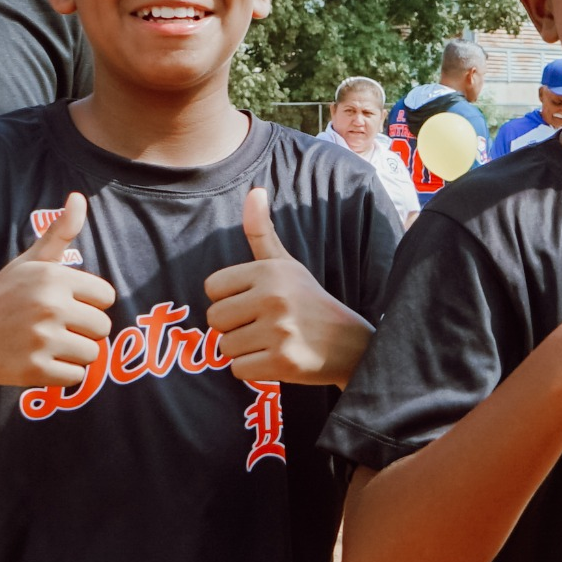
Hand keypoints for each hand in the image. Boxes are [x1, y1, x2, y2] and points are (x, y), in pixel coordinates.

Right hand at [0, 193, 115, 386]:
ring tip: (43, 344)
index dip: (88, 304)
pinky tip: (37, 361)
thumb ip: (60, 232)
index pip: (106, 297)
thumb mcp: (29, 262)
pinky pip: (75, 378)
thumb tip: (79, 197)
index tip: (63, 305)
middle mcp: (50, 305)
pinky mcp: (35, 370)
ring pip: (92, 354)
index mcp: (54, 277)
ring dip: (72, 354)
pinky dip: (61, 374)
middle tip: (51, 328)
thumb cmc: (1, 295)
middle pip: (102, 328)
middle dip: (82, 331)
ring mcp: (42, 339)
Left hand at [205, 189, 371, 385]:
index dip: (229, 299)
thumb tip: (254, 191)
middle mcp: (274, 298)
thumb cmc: (309, 302)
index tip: (254, 303)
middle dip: (233, 327)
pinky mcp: (282, 362)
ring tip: (271, 343)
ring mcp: (279, 331)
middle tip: (263, 326)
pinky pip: (238, 370)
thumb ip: (262, 233)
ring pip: (225, 347)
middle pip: (214, 318)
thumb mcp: (286, 264)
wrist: (350, 344)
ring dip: (243, 350)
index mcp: (270, 272)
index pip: (212, 288)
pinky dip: (252, 370)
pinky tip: (275, 360)